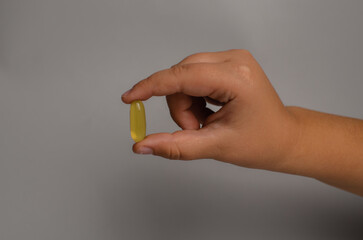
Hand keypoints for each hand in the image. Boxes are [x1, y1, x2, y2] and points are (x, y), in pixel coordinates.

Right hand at [122, 49, 296, 170]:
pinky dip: (193, 98)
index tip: (129, 98)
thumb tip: (143, 146)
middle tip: (195, 128)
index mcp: (236, 77)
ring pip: (184, 76)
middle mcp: (235, 60)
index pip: (182, 76)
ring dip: (186, 104)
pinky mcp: (227, 64)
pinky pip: (193, 76)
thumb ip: (176, 145)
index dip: (150, 87)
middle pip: (181, 76)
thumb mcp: (216, 146)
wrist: (284, 138)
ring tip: (206, 122)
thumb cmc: (261, 142)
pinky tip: (210, 111)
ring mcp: (232, 59)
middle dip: (179, 106)